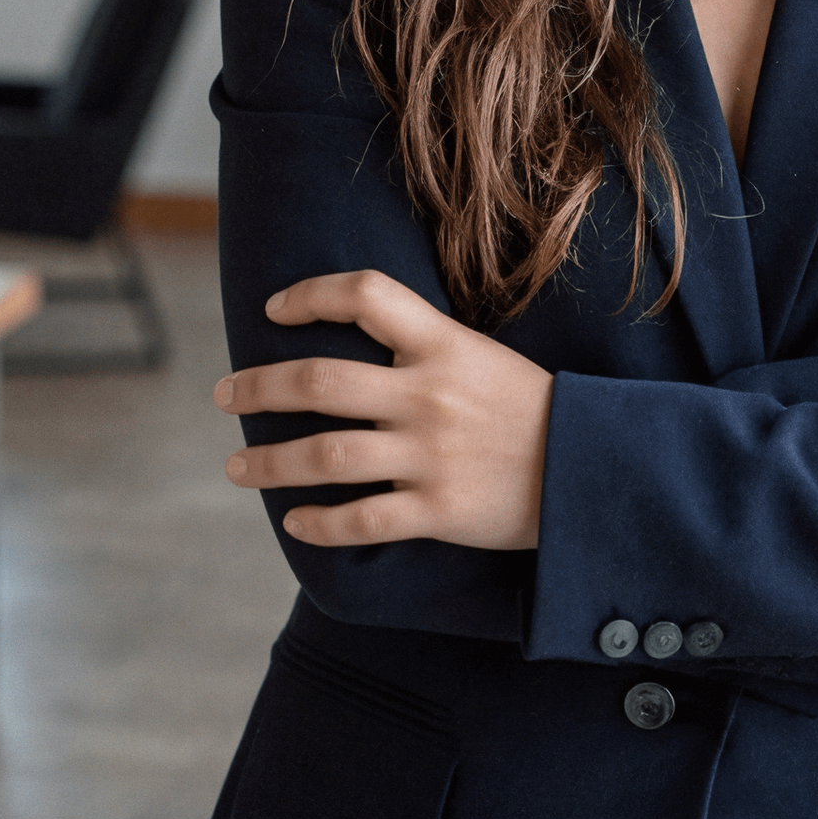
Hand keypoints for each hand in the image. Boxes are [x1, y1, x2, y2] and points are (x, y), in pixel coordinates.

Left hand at [215, 271, 552, 550]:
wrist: (591, 467)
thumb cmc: (532, 408)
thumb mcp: (482, 355)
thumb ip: (424, 348)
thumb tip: (355, 344)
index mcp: (443, 344)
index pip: (364, 295)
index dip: (310, 294)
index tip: (275, 309)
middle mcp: (429, 394)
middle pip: (319, 382)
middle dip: (258, 387)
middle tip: (226, 394)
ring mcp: (430, 455)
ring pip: (324, 456)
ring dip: (268, 463)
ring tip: (238, 466)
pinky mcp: (437, 511)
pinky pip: (359, 520)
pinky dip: (317, 524)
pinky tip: (296, 523)